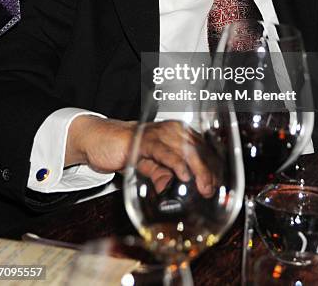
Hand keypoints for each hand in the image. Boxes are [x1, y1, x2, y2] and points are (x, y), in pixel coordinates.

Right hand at [66, 116, 215, 195]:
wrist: (99, 139)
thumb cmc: (125, 150)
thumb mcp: (147, 166)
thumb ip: (160, 174)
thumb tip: (171, 187)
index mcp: (176, 133)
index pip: (202, 148)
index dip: (212, 166)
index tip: (217, 183)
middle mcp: (170, 129)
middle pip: (198, 148)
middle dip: (208, 170)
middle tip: (211, 189)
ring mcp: (158, 132)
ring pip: (186, 149)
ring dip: (198, 169)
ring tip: (203, 186)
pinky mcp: (143, 140)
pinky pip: (164, 151)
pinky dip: (177, 164)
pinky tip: (184, 176)